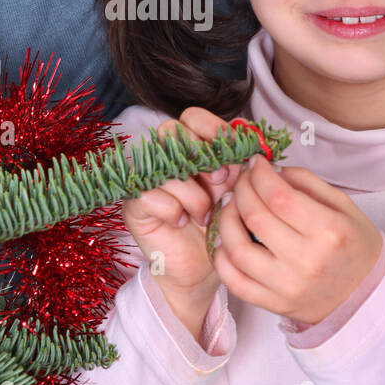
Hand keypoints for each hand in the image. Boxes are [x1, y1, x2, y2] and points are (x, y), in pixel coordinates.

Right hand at [121, 107, 248, 294]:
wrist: (202, 267)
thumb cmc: (220, 225)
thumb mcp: (235, 190)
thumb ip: (238, 164)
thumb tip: (249, 140)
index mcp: (192, 148)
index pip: (193, 117)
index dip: (213, 128)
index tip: (235, 151)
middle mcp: (166, 158)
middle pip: (171, 130)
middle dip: (201, 154)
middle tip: (218, 180)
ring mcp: (147, 179)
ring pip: (166, 168)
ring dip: (194, 195)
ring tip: (205, 216)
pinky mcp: (135, 204)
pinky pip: (150, 195)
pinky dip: (173, 210)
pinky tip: (182, 223)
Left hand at [208, 158, 383, 325]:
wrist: (364, 296)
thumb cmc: (354, 247)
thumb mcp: (345, 207)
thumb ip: (307, 183)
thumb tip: (271, 171)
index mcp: (329, 232)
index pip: (279, 196)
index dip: (259, 174)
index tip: (255, 164)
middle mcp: (307, 261)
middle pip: (255, 217)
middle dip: (241, 190)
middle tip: (242, 181)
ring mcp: (287, 286)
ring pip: (237, 249)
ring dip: (225, 220)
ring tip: (230, 205)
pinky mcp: (273, 304)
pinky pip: (234, 281)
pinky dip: (221, 257)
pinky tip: (226, 239)